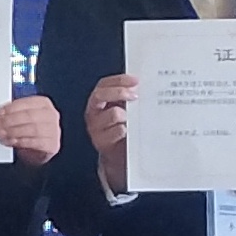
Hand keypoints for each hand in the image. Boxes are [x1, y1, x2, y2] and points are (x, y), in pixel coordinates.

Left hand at [0, 94, 61, 164]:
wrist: (40, 150)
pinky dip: (20, 142)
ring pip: (31, 129)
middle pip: (28, 116)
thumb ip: (10, 115)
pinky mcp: (52, 144)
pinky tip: (11, 141)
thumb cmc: (30, 131)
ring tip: (0, 134)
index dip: (8, 109)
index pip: (24, 103)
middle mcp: (50, 115)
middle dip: (8, 121)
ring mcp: (53, 130)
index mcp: (43, 103)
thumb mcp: (21, 119)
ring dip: (12, 132)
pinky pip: (35, 142)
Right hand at [86, 73, 137, 193]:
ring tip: (136, 119)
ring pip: (113, 113)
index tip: (136, 81)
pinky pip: (118, 130)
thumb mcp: (123, 109)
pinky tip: (133, 131)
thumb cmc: (123, 127)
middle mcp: (93, 112)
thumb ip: (128, 97)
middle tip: (136, 96)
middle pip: (101, 95)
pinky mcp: (101, 141)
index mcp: (98, 100)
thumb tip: (142, 85)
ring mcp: (95, 127)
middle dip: (120, 93)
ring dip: (127, 115)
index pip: (104, 84)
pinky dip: (128, 130)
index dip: (119, 80)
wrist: (119, 154)